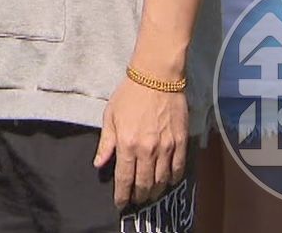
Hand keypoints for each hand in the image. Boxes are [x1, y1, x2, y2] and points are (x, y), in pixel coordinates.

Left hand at [93, 77, 188, 210]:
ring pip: (162, 180)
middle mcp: (148, 150)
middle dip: (139, 196)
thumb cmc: (130, 95)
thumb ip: (106, 143)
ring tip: (150, 195)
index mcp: (127, 144)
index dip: (122, 195)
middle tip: (136, 201)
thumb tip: (99, 164)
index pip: (124, 178)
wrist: (157, 78)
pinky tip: (168, 181)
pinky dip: (173, 178)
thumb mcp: (110, 117)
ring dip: (155, 191)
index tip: (120, 203)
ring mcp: (167, 147)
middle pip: (144, 183)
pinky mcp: (181, 142)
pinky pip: (179, 168)